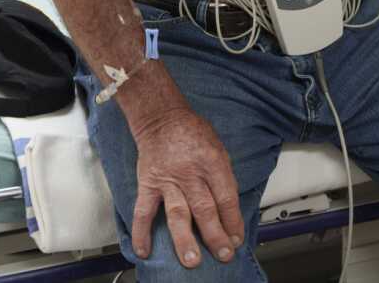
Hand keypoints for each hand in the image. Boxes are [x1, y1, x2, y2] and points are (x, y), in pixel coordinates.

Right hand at [130, 108, 244, 267]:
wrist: (161, 118)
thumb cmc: (193, 133)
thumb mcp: (218, 148)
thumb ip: (223, 177)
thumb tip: (229, 209)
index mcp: (212, 162)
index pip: (226, 197)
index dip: (233, 221)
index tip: (236, 239)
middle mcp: (190, 173)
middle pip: (205, 209)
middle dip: (216, 235)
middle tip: (223, 254)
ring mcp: (167, 180)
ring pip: (178, 214)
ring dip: (185, 239)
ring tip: (192, 260)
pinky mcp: (148, 183)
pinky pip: (144, 211)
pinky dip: (142, 232)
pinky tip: (145, 251)